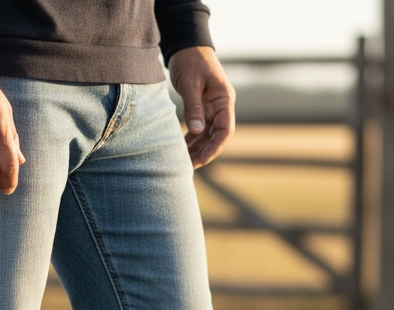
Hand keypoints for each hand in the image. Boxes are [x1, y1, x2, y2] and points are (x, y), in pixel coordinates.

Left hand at [168, 46, 234, 168]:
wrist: (187, 45)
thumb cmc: (190, 61)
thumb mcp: (191, 84)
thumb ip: (194, 108)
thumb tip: (198, 132)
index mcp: (224, 100)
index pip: (225, 130)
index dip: (215, 148)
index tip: (202, 160)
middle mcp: (221, 106)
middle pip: (216, 136)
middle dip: (204, 152)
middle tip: (188, 166)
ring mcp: (212, 108)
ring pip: (207, 136)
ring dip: (197, 149)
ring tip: (183, 161)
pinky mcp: (202, 108)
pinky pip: (200, 129)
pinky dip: (192, 140)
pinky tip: (181, 149)